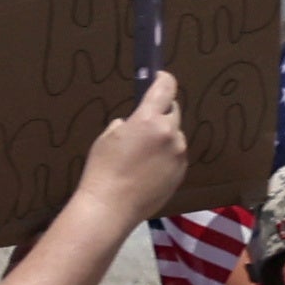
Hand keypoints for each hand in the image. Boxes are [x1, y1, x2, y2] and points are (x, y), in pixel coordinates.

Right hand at [61, 66, 199, 233]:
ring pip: (174, 135)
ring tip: (142, 155)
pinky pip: (176, 154)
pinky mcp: (181, 171)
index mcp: (148, 120)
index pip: (165, 88)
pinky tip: (147, 170)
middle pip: (172, 111)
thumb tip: (133, 125)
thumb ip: (126, 125)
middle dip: (160, 112)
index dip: (163, 79)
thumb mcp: (106, 139)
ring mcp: (178, 153)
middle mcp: (169, 133)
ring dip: (163, 136)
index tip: (159, 77)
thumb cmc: (102, 171)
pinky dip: (166, 156)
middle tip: (143, 124)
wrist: (112, 207)